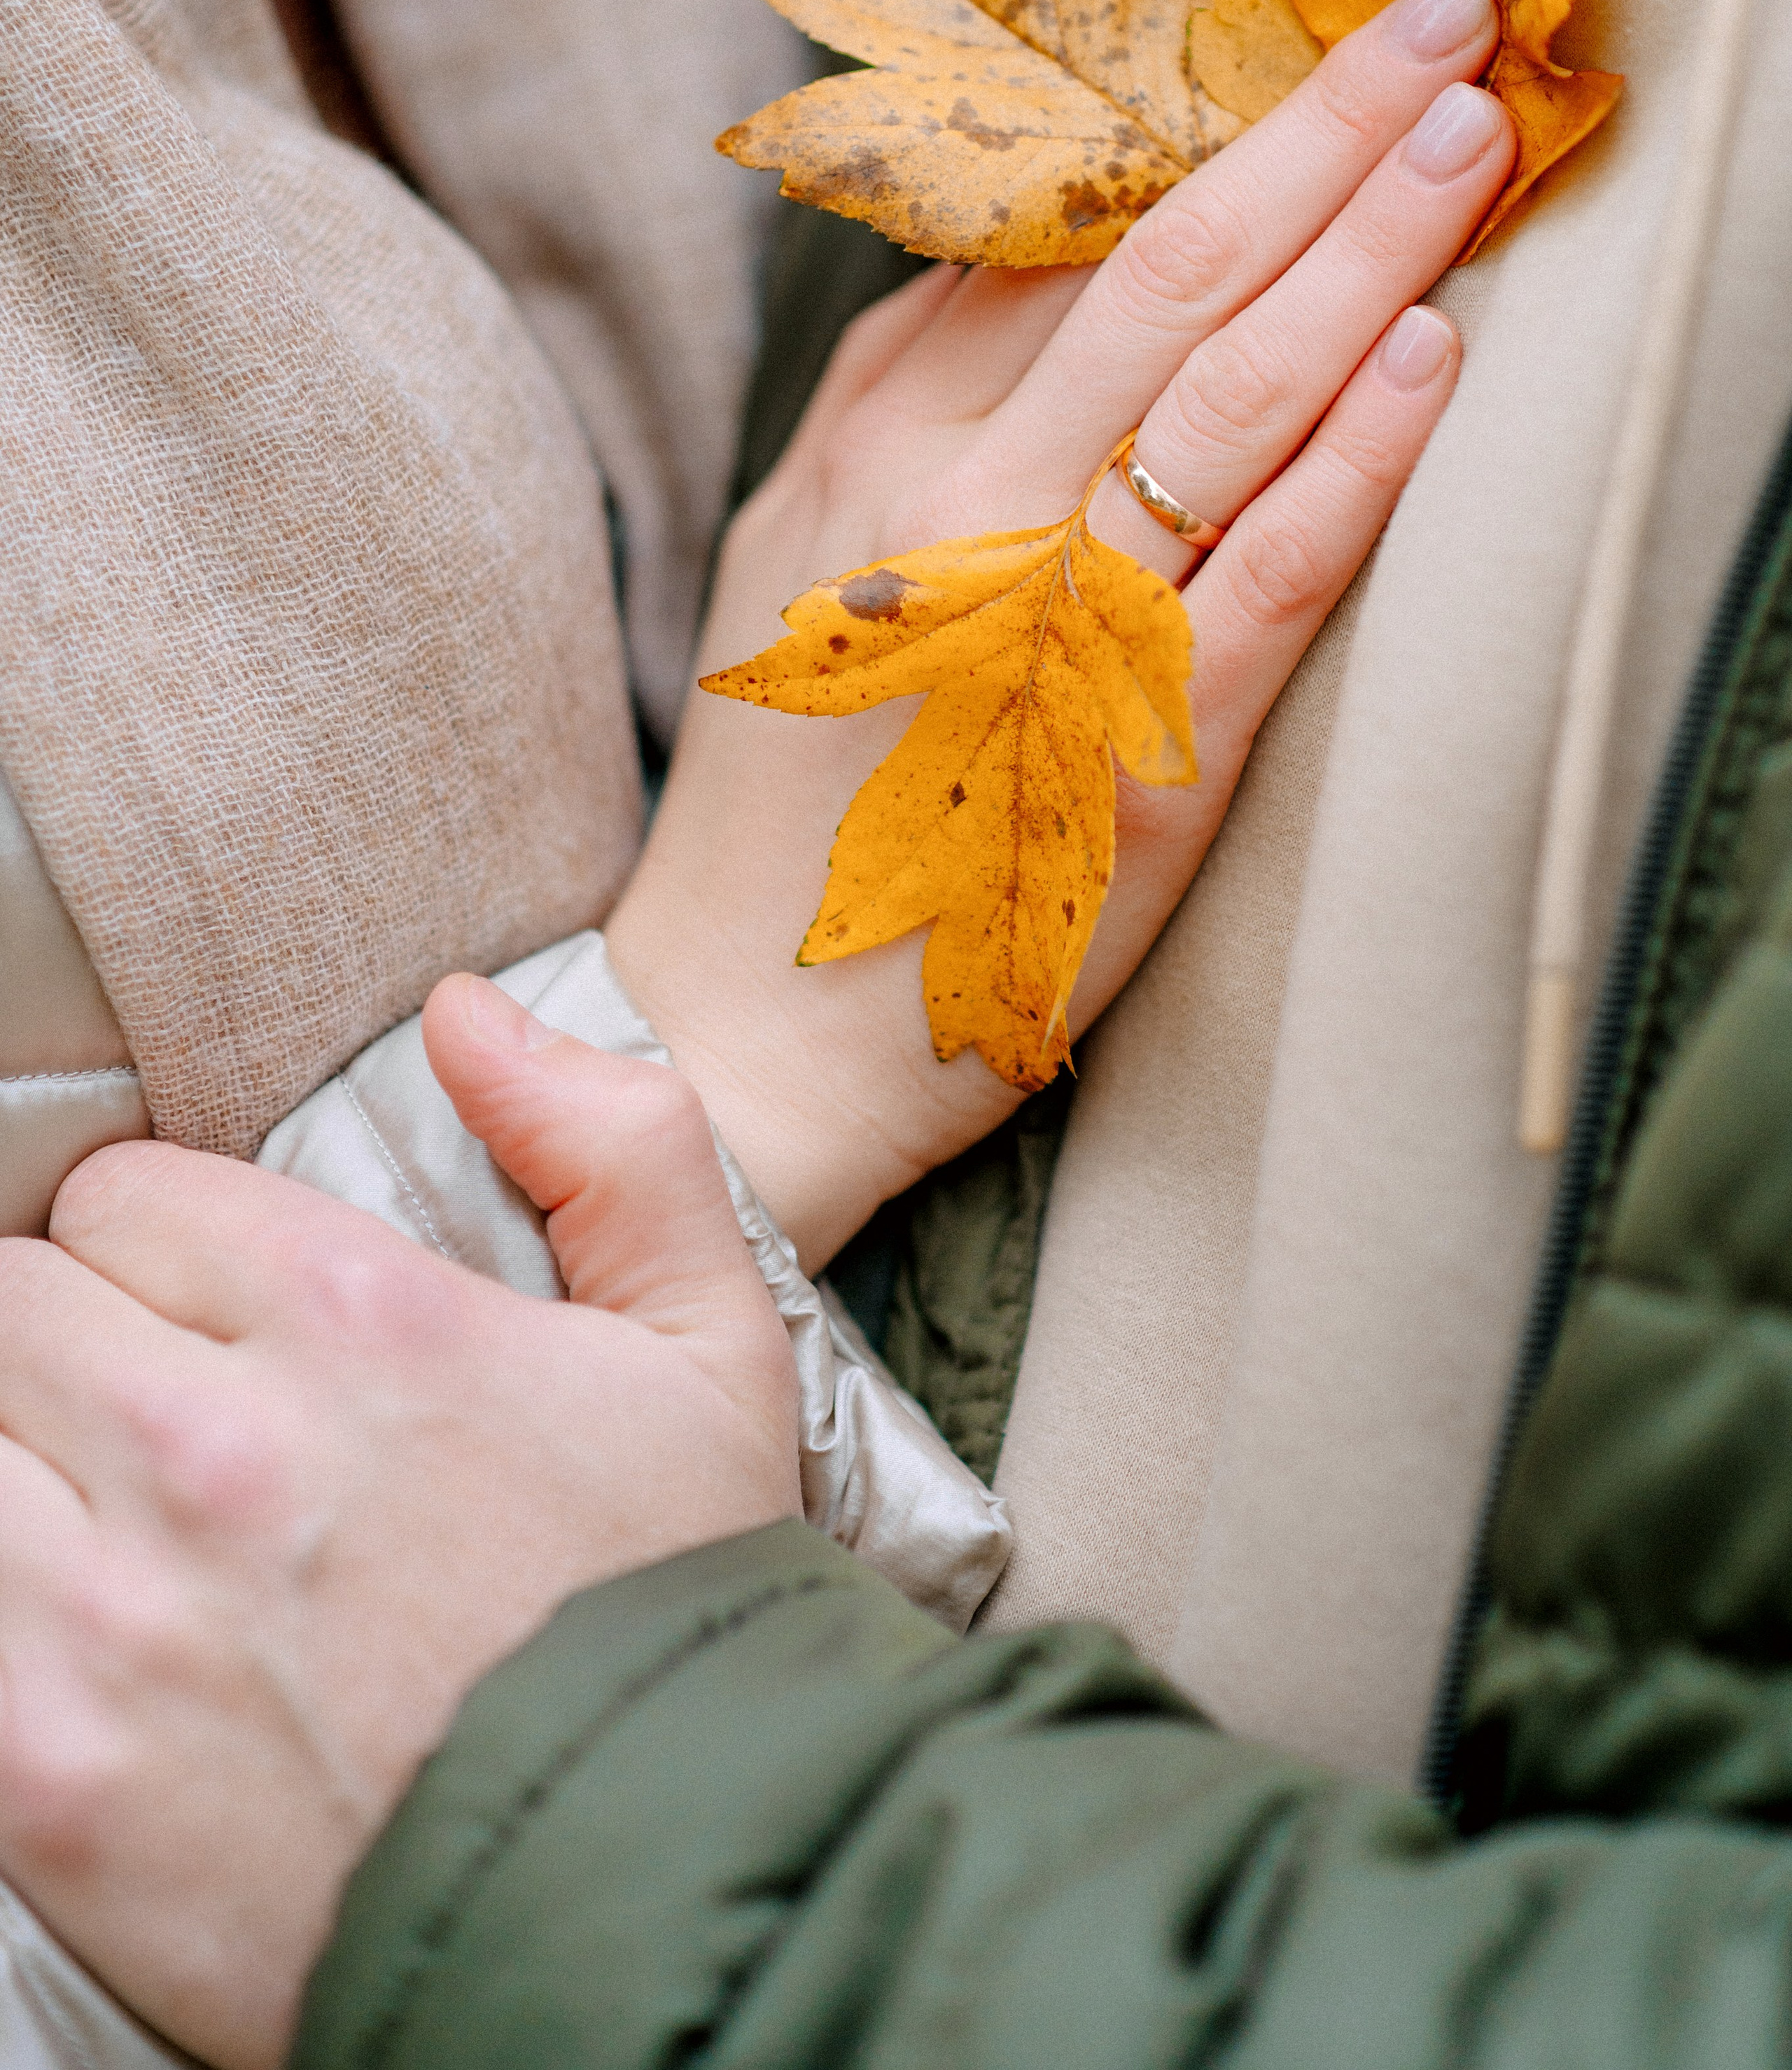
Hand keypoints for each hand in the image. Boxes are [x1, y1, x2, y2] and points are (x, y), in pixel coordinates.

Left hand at [0, 977, 797, 2068]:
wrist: (652, 1901)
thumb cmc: (673, 1612)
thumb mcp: (711, 1346)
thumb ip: (613, 1140)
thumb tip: (462, 1013)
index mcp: (358, 1320)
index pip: (123, 1199)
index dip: (165, 1250)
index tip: (209, 1317)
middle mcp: (214, 1448)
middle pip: (7, 1305)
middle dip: (70, 1344)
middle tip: (146, 1421)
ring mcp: (111, 1619)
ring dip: (19, 1466)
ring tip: (104, 1522)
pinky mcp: (42, 1778)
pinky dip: (0, 1594)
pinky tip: (79, 1623)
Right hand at [609, 0, 1514, 1268]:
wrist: (748, 1023)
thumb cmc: (792, 777)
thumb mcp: (807, 547)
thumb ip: (913, 393)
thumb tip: (1041, 241)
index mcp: (870, 444)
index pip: (1046, 234)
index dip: (1184, 106)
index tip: (1294, 13)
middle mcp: (953, 509)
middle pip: (1161, 274)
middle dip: (1309, 128)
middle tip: (1432, 17)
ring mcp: (1047, 628)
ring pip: (1229, 398)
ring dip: (1364, 252)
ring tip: (1466, 137)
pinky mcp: (1137, 755)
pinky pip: (1269, 578)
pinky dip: (1358, 458)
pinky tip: (1433, 354)